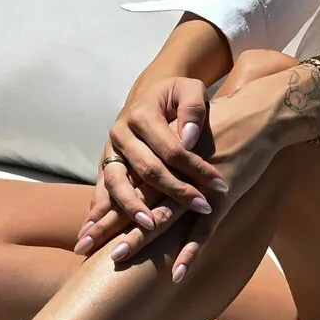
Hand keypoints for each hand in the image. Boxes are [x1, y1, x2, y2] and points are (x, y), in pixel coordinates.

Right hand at [76, 76, 226, 259]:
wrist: (149, 95)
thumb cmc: (176, 95)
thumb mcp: (190, 89)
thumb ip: (193, 109)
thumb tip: (189, 139)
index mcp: (142, 114)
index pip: (172, 149)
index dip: (197, 168)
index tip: (221, 185)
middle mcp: (121, 133)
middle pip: (148, 169)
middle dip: (176, 191)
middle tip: (202, 207)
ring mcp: (110, 150)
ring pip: (117, 183)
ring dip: (132, 207)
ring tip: (150, 226)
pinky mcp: (106, 164)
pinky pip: (102, 190)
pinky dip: (101, 210)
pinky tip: (98, 230)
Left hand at [85, 49, 298, 278]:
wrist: (256, 115)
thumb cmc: (223, 127)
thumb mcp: (189, 137)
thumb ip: (168, 157)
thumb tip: (149, 179)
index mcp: (162, 156)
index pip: (126, 185)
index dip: (104, 208)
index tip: (83, 229)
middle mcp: (172, 169)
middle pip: (135, 200)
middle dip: (108, 225)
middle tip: (82, 248)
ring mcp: (195, 184)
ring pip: (162, 216)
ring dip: (139, 239)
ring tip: (117, 259)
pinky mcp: (219, 196)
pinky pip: (203, 230)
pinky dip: (189, 253)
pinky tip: (176, 275)